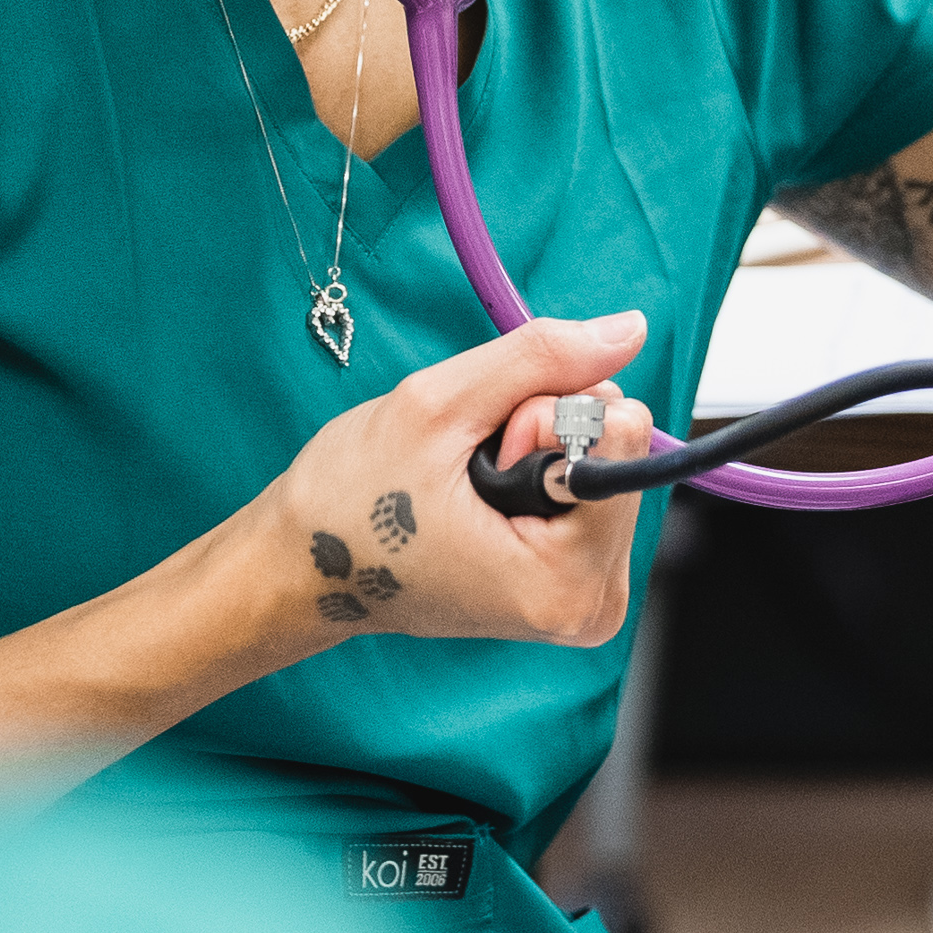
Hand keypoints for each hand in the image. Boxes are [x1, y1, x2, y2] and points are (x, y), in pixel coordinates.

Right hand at [256, 311, 652, 650]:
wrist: (302, 568)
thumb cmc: (349, 503)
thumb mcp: (438, 405)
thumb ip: (541, 359)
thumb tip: (630, 329)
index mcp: (567, 583)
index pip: (624, 434)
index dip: (544, 417)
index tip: (485, 452)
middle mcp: (592, 604)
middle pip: (621, 450)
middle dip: (544, 435)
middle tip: (468, 469)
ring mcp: (585, 601)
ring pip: (605, 462)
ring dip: (539, 451)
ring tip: (468, 487)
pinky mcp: (574, 588)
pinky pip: (590, 489)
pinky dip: (541, 473)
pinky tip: (485, 498)